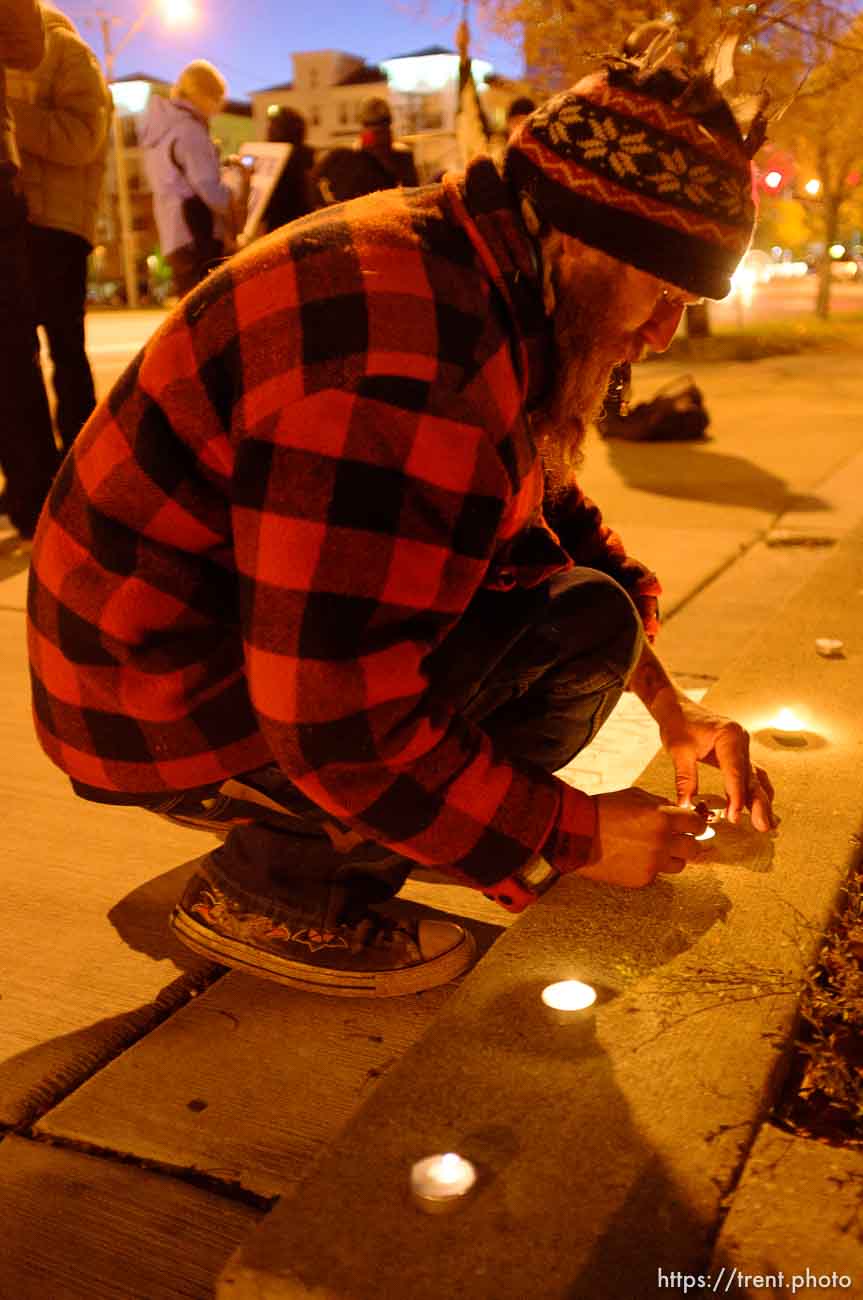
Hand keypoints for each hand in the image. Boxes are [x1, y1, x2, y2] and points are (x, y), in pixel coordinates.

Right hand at [578, 788, 707, 887]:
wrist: (577, 833)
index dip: (695, 825)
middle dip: (687, 842)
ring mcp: (654, 863)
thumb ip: (660, 804)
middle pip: (694, 848)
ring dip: (670, 857)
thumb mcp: (635, 796)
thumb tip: (675, 812)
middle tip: (679, 840)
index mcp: (664, 817)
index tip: (693, 826)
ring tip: (653, 849)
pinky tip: (634, 857)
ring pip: (679, 865)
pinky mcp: (642, 878)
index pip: (697, 824)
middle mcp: (663, 842)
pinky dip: (649, 866)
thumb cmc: (602, 810)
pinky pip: (656, 874)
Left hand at [654, 693, 776, 830]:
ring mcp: (743, 746)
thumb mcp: (678, 750)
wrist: (677, 707)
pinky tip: (760, 807)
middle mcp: (741, 740)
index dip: (736, 796)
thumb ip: (685, 779)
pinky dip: (756, 791)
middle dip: (759, 804)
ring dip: (761, 801)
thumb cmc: (677, 724)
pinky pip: (751, 774)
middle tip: (763, 827)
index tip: (734, 817)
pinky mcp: (739, 753)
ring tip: (767, 824)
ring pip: (755, 777)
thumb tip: (686, 806)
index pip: (736, 771)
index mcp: (729, 736)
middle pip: (752, 776)